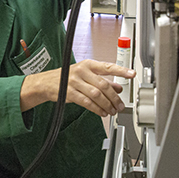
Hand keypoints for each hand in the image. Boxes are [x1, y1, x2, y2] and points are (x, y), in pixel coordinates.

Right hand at [21, 59, 135, 116]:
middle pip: (103, 85)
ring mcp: (75, 82)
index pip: (108, 67)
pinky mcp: (69, 93)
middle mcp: (82, 71)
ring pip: (96, 94)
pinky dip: (97, 109)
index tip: (132, 74)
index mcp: (88, 64)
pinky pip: (87, 102)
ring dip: (107, 105)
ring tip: (113, 111)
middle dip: (114, 97)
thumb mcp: (86, 75)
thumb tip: (119, 87)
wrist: (46, 83)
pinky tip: (102, 112)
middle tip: (121, 105)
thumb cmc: (67, 77)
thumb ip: (103, 80)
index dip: (121, 70)